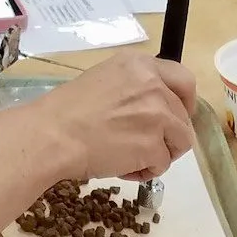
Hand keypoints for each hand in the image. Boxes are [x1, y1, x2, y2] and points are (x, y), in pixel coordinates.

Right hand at [42, 55, 195, 182]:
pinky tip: (123, 168)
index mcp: (140, 65)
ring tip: (131, 159)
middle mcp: (154, 85)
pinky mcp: (153, 144)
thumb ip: (134, 88)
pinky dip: (146, 172)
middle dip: (169, 135)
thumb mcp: (105, 81)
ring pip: (180, 141)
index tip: (176, 117)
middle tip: (147, 146)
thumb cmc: (67, 112)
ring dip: (160, 154)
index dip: (184, 103)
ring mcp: (157, 115)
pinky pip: (162, 164)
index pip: (183, 80)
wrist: (52, 136)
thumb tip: (151, 109)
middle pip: (183, 116)